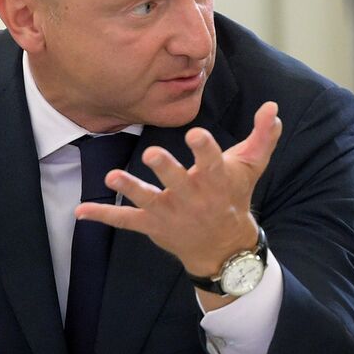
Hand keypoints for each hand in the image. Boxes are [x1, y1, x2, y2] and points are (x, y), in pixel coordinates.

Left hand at [76, 101, 281, 287]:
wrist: (224, 246)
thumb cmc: (234, 197)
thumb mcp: (250, 167)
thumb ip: (262, 136)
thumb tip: (273, 107)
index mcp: (215, 179)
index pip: (210, 160)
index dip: (203, 147)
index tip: (194, 134)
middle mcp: (192, 196)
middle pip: (177, 180)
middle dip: (165, 168)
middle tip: (152, 154)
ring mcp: (169, 211)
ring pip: (147, 199)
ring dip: (130, 189)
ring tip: (113, 178)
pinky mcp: (151, 224)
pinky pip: (125, 221)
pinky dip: (103, 216)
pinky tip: (80, 212)